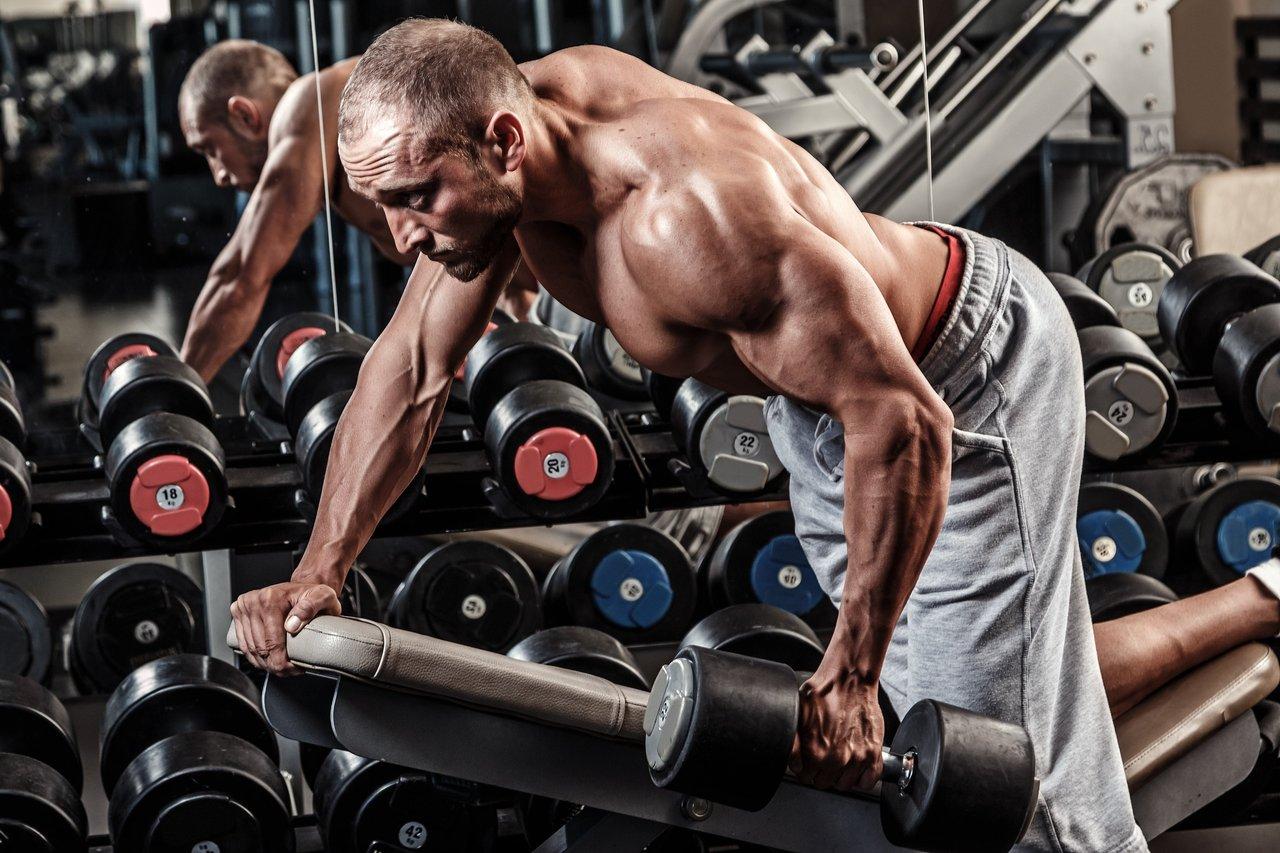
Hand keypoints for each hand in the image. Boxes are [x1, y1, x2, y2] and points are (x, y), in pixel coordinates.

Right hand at [229, 578, 340, 674]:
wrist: (300, 587)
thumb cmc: (312, 594)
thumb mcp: (322, 597)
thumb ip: (310, 607)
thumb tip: (292, 625)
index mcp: (270, 599)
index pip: (272, 642)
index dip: (283, 662)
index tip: (295, 668)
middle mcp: (253, 602)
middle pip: (260, 648)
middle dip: (275, 665)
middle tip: (291, 670)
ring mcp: (243, 607)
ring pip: (250, 649)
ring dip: (265, 664)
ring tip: (282, 667)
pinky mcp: (238, 613)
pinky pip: (243, 644)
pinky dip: (255, 657)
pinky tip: (268, 660)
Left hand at [789, 668, 883, 791]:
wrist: (849, 679)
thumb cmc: (825, 692)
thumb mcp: (798, 714)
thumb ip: (793, 744)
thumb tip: (794, 765)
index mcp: (816, 752)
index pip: (805, 778)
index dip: (805, 769)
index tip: (808, 762)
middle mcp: (837, 759)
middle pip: (824, 783)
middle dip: (820, 773)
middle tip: (822, 758)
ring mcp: (857, 758)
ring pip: (844, 785)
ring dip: (839, 776)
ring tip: (837, 761)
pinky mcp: (873, 753)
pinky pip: (868, 782)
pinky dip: (861, 779)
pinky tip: (854, 768)